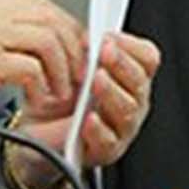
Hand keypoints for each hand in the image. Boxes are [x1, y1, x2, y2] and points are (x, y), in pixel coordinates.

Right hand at [0, 0, 87, 158]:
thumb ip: (5, 34)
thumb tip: (50, 40)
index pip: (40, 4)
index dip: (66, 27)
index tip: (78, 48)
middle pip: (49, 18)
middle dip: (72, 47)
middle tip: (79, 71)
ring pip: (47, 40)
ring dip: (62, 69)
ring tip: (60, 90)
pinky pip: (30, 68)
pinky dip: (42, 86)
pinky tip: (37, 99)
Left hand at [14, 31, 162, 173]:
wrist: (41, 134)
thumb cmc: (63, 99)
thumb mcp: (75, 69)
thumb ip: (87, 53)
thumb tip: (87, 40)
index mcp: (131, 78)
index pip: (147, 58)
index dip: (131, 45)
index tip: (108, 37)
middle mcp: (133, 102)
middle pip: (139, 81)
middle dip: (121, 64)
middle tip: (105, 52)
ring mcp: (123, 127)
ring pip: (127, 108)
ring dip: (112, 91)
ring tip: (96, 80)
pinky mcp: (107, 150)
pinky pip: (108, 139)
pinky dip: (98, 128)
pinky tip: (88, 118)